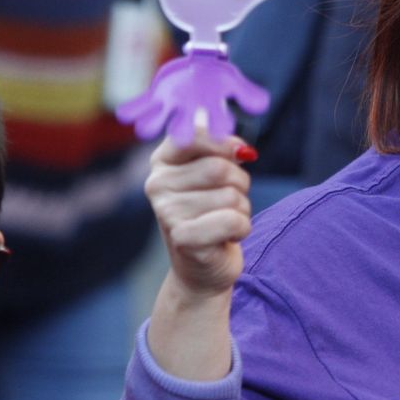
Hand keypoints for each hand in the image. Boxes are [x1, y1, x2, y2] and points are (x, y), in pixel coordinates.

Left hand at [117, 50, 269, 143]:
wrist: (197, 73)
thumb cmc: (217, 80)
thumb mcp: (233, 83)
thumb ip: (246, 93)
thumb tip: (261, 103)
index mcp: (209, 118)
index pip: (215, 129)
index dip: (218, 129)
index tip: (223, 134)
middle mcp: (188, 119)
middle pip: (187, 133)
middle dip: (185, 132)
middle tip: (183, 136)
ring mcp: (170, 109)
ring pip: (162, 121)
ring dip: (154, 123)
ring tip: (144, 129)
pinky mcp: (154, 98)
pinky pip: (140, 106)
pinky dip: (133, 110)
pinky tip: (125, 114)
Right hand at [145, 118, 253, 298]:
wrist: (202, 266)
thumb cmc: (212, 211)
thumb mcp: (215, 174)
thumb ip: (224, 150)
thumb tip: (241, 149)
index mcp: (163, 160)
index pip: (196, 133)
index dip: (225, 144)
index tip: (238, 155)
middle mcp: (157, 184)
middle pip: (220, 168)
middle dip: (240, 184)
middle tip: (230, 200)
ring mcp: (167, 212)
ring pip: (231, 196)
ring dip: (242, 209)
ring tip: (224, 220)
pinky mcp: (183, 239)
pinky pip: (233, 220)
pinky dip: (242, 228)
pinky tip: (227, 236)